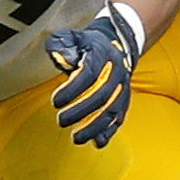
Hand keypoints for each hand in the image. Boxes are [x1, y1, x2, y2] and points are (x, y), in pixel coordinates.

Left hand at [44, 3, 143, 147]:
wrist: (118, 44)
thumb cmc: (89, 45)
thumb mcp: (73, 37)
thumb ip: (61, 44)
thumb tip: (60, 57)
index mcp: (102, 56)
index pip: (89, 74)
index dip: (72, 89)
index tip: (55, 102)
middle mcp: (116, 73)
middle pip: (100, 97)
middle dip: (80, 112)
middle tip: (61, 120)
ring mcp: (122, 89)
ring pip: (111, 112)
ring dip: (94, 128)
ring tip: (76, 138)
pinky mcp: (124, 101)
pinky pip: (119, 119)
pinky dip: (109, 132)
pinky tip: (97, 143)